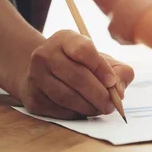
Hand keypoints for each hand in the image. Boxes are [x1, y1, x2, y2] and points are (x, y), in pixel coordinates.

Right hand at [17, 30, 133, 119]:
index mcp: (65, 38)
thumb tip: (119, 92)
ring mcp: (35, 75)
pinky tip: (84, 110)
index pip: (83, 49)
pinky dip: (76, 113)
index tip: (112, 82)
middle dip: (99, 94)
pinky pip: (58, 109)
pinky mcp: (32, 97)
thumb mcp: (100, 59)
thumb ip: (119, 71)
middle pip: (77, 76)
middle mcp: (45, 54)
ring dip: (88, 107)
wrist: (45, 73)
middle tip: (111, 105)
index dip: (101, 67)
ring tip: (100, 109)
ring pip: (67, 96)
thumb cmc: (80, 65)